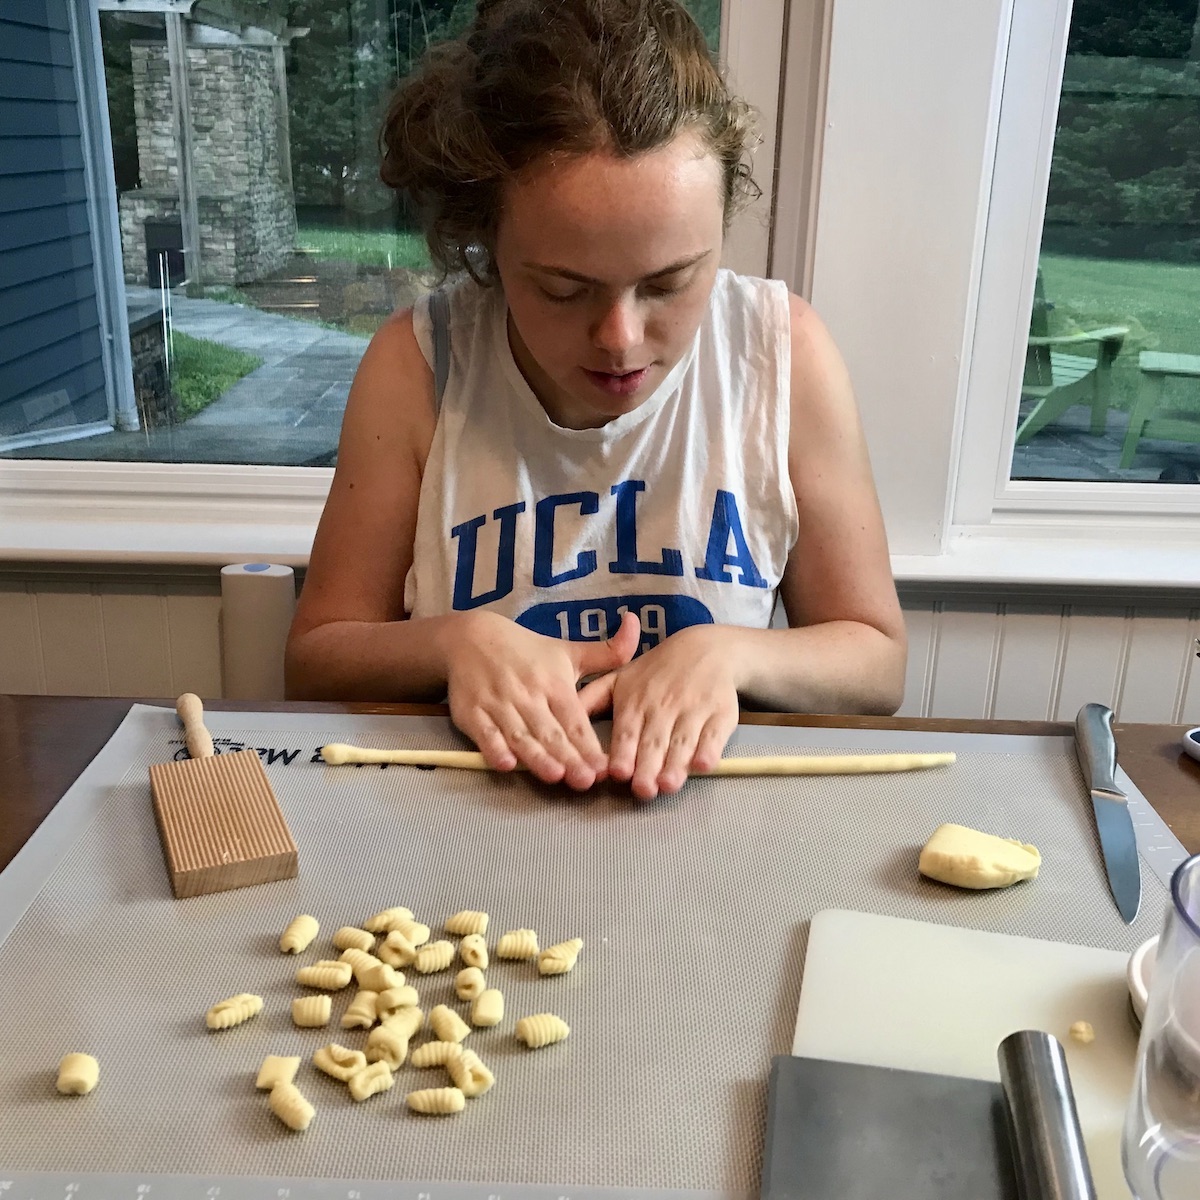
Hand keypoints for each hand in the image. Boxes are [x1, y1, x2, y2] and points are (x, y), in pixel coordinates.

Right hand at [444, 610, 639, 788]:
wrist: (471, 637)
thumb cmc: (527, 651)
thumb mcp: (568, 651)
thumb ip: (606, 652)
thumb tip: (635, 621)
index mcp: (554, 682)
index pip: (574, 719)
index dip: (588, 744)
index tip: (604, 768)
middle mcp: (528, 694)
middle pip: (550, 732)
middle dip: (569, 757)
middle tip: (585, 781)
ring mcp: (498, 704)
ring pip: (520, 735)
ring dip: (536, 757)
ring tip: (555, 776)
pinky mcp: (471, 712)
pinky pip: (484, 733)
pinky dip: (493, 748)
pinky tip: (505, 764)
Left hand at [578, 624, 739, 800]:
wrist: (706, 648)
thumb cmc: (656, 672)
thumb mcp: (620, 678)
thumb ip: (591, 699)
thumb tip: (564, 720)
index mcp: (635, 700)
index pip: (628, 730)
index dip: (623, 752)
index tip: (618, 772)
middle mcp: (663, 705)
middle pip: (655, 741)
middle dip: (648, 766)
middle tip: (643, 790)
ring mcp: (694, 709)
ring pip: (683, 741)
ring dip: (676, 764)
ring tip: (668, 785)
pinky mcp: (721, 713)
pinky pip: (715, 735)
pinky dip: (710, 750)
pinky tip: (703, 765)